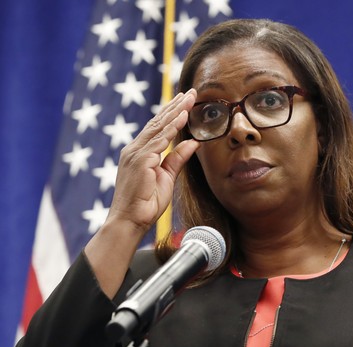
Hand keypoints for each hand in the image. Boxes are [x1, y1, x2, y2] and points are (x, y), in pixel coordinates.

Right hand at [107, 89, 199, 234]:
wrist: (131, 220)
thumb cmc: (146, 202)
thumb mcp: (167, 176)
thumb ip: (178, 158)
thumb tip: (194, 142)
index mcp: (140, 152)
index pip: (158, 127)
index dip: (172, 113)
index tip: (185, 101)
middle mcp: (135, 149)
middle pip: (158, 122)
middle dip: (175, 106)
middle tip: (190, 92)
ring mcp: (135, 153)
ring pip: (158, 127)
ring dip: (176, 112)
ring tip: (189, 99)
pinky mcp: (140, 161)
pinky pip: (159, 141)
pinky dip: (171, 128)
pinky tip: (182, 117)